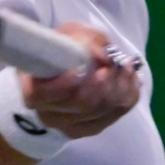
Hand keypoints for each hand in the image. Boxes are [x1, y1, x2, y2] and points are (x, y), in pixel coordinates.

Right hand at [23, 21, 141, 138]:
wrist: (65, 74)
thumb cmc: (62, 52)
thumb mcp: (69, 36)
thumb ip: (84, 41)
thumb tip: (103, 56)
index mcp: (35, 92)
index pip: (42, 95)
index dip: (63, 84)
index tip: (78, 69)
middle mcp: (50, 115)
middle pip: (82, 105)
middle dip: (103, 82)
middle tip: (112, 62)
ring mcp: (73, 127)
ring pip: (103, 110)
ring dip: (120, 85)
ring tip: (125, 64)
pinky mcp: (94, 128)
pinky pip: (118, 113)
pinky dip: (129, 92)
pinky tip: (129, 76)